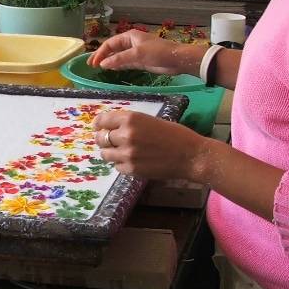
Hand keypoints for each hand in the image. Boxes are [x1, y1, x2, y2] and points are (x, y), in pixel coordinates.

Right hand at [88, 30, 197, 74]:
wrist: (177, 59)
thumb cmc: (158, 52)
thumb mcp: (137, 55)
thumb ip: (119, 59)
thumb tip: (103, 64)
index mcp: (129, 37)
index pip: (110, 44)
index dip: (100, 53)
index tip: (93, 63)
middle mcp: (131, 43)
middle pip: (112, 49)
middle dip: (102, 56)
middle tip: (91, 65)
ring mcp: (135, 52)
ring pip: (118, 56)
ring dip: (108, 61)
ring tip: (98, 68)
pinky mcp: (140, 61)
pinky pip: (125, 62)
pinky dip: (117, 66)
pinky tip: (111, 70)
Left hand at [92, 110, 212, 180]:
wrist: (190, 155)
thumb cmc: (174, 135)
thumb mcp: (150, 120)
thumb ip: (130, 123)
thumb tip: (111, 127)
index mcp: (131, 119)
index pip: (103, 120)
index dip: (99, 124)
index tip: (98, 127)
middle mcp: (126, 135)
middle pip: (101, 138)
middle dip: (103, 139)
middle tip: (109, 141)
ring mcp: (127, 153)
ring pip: (105, 154)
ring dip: (111, 153)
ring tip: (121, 152)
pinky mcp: (131, 169)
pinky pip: (117, 167)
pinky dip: (121, 164)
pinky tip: (133, 161)